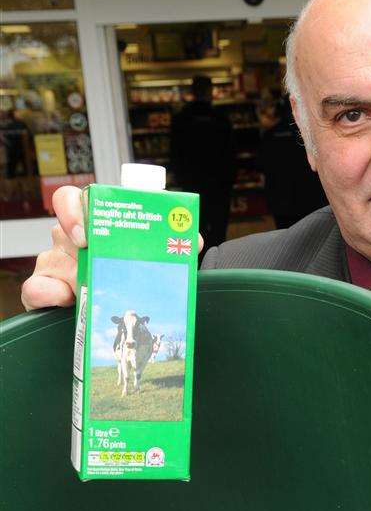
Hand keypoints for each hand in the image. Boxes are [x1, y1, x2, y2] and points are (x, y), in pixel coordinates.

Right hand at [21, 185, 204, 311]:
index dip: (73, 209)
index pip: (70, 200)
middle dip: (78, 244)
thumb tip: (193, 240)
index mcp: (92, 222)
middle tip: (91, 254)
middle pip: (62, 231)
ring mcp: (55, 264)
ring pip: (50, 261)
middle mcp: (70, 239)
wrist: (122, 311)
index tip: (88, 230)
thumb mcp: (153, 257)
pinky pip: (37, 290)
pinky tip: (61, 300)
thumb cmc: (134, 274)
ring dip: (70, 277)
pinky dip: (46, 294)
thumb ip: (172, 246)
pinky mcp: (46, 290)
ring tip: (86, 290)